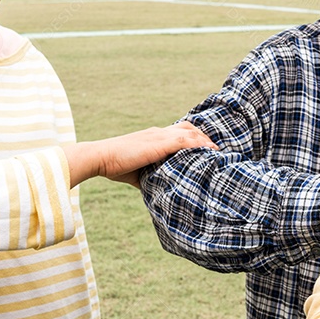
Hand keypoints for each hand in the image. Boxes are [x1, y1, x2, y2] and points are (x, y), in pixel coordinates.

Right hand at [65, 122, 216, 187]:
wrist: (100, 157)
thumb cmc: (113, 166)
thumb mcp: (135, 172)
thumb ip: (149, 177)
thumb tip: (156, 190)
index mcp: (153, 137)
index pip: (179, 131)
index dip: (194, 137)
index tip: (206, 148)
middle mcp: (158, 132)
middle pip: (189, 128)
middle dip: (204, 137)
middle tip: (217, 150)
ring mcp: (159, 136)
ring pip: (190, 133)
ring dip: (206, 142)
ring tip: (219, 152)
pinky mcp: (159, 143)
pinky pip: (185, 141)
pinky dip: (199, 145)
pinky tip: (209, 152)